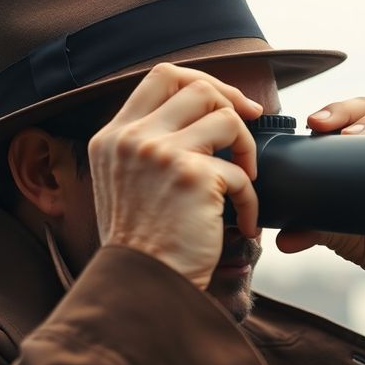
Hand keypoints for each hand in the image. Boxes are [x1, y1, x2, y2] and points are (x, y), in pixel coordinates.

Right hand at [88, 63, 262, 288]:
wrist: (140, 287)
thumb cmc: (142, 247)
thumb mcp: (125, 186)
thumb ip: (147, 150)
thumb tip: (199, 121)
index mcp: (112, 137)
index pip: (161, 76)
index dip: (203, 82)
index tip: (228, 104)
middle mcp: (132, 138)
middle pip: (197, 86)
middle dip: (232, 103)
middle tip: (250, 127)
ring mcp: (160, 153)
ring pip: (225, 117)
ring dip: (247, 148)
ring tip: (245, 182)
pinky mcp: (192, 176)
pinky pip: (240, 172)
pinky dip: (251, 199)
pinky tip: (245, 224)